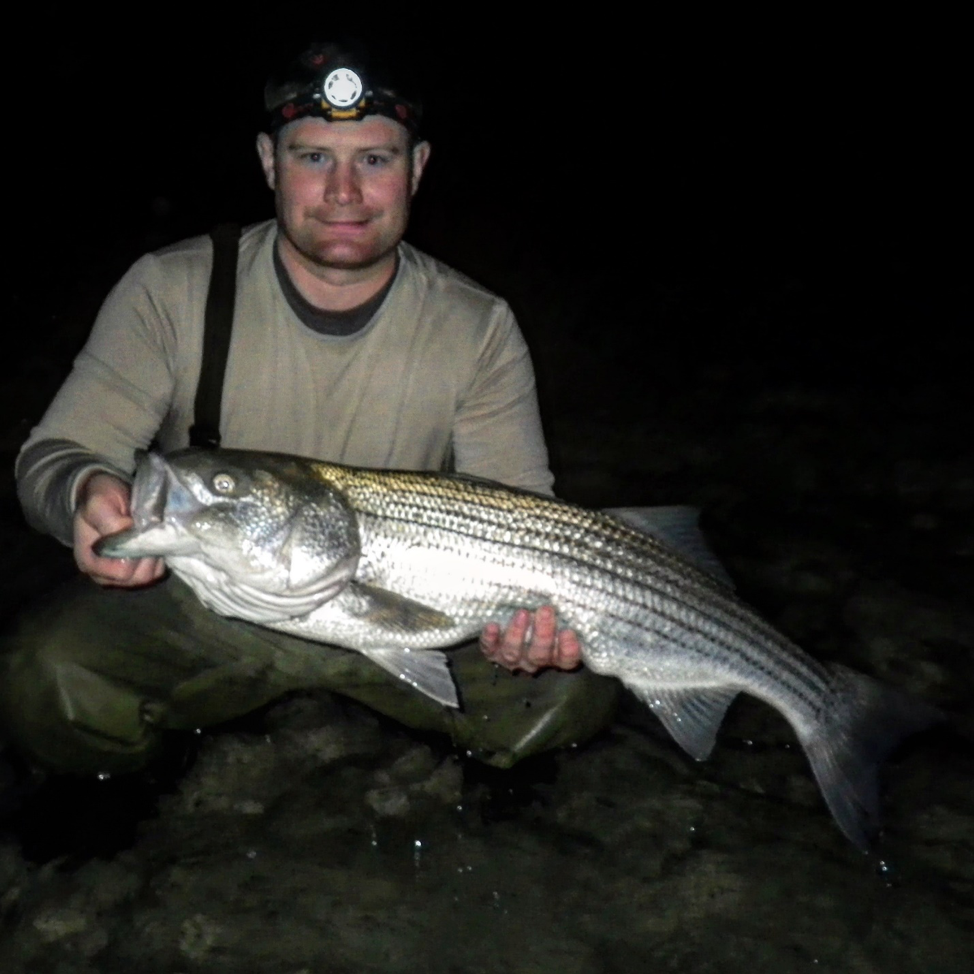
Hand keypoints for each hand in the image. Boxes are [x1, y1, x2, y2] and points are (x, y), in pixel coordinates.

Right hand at [74, 472, 164, 586]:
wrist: (108, 498)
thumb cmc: (100, 500)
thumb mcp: (98, 504)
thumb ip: (110, 522)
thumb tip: (130, 534)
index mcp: (90, 563)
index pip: (122, 572)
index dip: (134, 552)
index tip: (136, 531)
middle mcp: (106, 575)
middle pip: (137, 578)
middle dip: (147, 554)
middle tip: (148, 531)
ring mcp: (123, 577)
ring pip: (149, 577)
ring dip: (155, 555)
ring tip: (151, 535)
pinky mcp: (138, 571)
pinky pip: (156, 572)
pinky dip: (159, 558)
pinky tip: (154, 541)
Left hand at [480, 605, 581, 673]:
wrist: (512, 611)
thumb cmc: (542, 608)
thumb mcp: (557, 608)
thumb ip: (566, 604)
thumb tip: (572, 585)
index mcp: (556, 655)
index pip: (567, 659)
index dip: (568, 650)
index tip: (569, 631)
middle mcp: (534, 661)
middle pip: (540, 655)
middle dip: (543, 634)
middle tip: (546, 610)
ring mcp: (512, 658)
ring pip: (514, 654)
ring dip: (517, 634)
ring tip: (522, 613)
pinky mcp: (492, 652)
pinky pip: (489, 649)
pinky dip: (490, 639)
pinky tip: (492, 626)